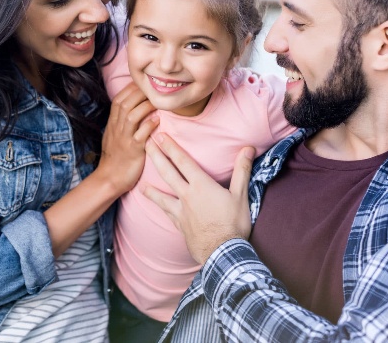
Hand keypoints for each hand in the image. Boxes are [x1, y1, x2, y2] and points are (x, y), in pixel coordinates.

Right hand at [98, 82, 157, 194]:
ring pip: (131, 116)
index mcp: (113, 123)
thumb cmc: (115, 156)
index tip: (145, 83)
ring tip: (158, 102)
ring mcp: (123, 139)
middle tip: (155, 88)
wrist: (110, 178)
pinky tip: (158, 120)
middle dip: (139, 93)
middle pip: (125, 104)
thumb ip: (122, 121)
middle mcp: (116, 128)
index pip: (119, 100)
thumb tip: (133, 107)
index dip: (131, 89)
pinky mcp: (132, 150)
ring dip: (145, 106)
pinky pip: (140, 135)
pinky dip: (149, 126)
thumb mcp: (113, 135)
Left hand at [142, 133, 254, 263]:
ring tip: (141, 184)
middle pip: (167, 172)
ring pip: (161, 195)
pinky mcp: (180, 225)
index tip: (160, 136)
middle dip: (156, 157)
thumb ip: (241, 170)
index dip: (171, 147)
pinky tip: (157, 208)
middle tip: (145, 145)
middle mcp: (187, 195)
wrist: (223, 252)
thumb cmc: (233, 223)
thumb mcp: (240, 195)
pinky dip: (160, 208)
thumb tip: (247, 148)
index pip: (183, 161)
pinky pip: (167, 213)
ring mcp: (181, 211)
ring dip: (151, 188)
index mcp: (201, 185)